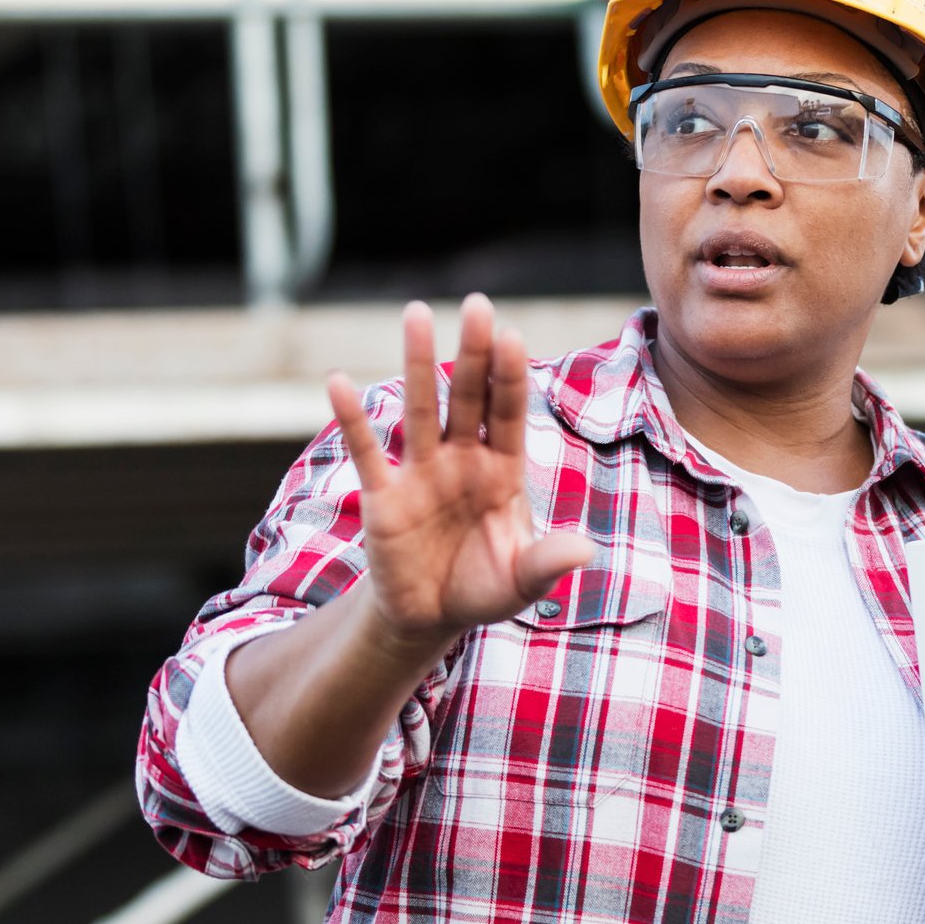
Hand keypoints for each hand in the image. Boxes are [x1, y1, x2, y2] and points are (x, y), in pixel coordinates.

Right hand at [327, 294, 596, 649]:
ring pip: (422, 408)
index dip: (511, 377)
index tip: (513, 335)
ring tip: (417, 313)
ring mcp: (422, 472)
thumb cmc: (482, 589)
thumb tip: (585, 550)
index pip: (509, 413)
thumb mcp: (520, 583)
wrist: (430, 618)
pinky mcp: (383, 496)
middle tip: (477, 305)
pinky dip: (353, 420)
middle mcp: (462, 459)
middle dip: (474, 353)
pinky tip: (339, 382)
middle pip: (469, 396)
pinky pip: (367, 452)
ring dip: (419, 363)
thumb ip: (547, 563)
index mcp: (502, 470)